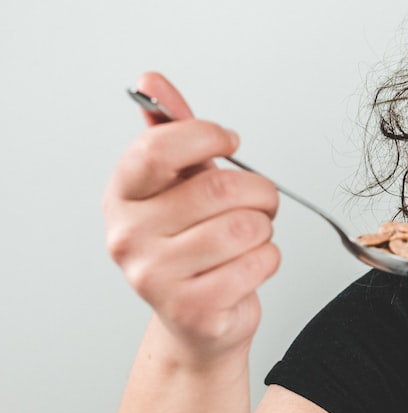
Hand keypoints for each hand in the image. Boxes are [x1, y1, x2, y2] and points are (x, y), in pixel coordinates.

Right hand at [103, 72, 280, 365]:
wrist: (197, 320)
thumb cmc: (191, 245)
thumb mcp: (180, 185)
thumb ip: (172, 132)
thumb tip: (152, 81)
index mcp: (122, 196)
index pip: (160, 147)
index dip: (208, 135)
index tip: (230, 142)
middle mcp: (129, 236)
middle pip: (219, 189)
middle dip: (260, 191)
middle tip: (262, 200)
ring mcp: (155, 277)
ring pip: (244, 228)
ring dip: (265, 229)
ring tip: (252, 237)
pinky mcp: (192, 309)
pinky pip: (258, 264)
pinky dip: (269, 260)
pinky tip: (250, 266)